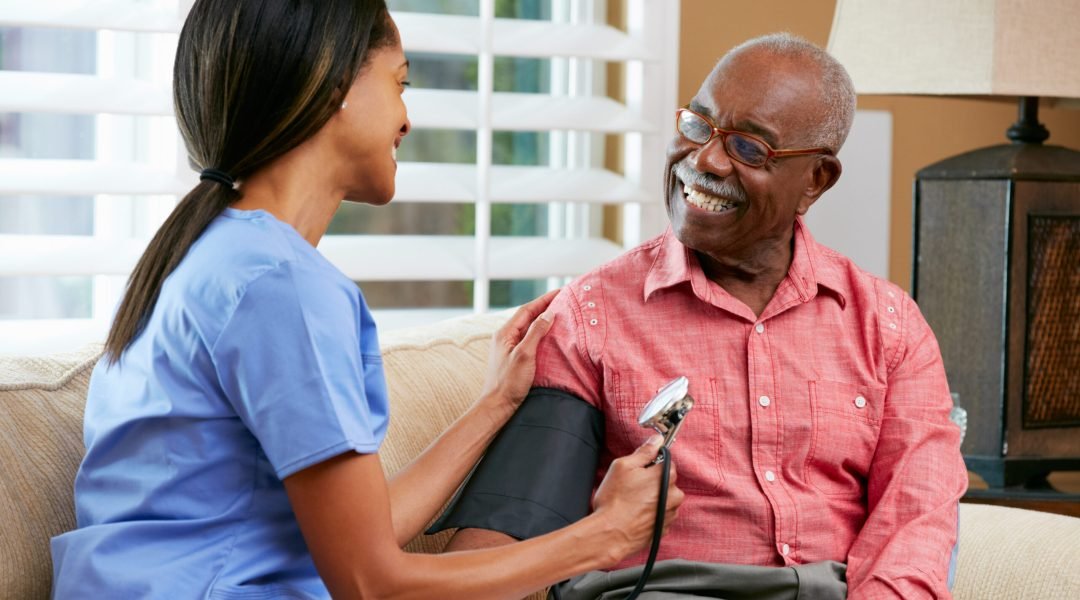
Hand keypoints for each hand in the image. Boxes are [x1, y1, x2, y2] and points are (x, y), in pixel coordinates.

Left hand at [479, 289, 558, 414]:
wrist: (497, 406)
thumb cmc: (509, 382)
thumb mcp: (524, 355)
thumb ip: (536, 333)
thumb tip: (548, 313)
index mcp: (505, 333)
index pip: (527, 310)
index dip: (544, 300)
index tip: (560, 292)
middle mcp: (505, 337)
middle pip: (528, 316)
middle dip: (545, 307)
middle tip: (563, 300)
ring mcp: (509, 347)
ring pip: (529, 327)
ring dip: (544, 319)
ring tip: (560, 313)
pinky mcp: (514, 358)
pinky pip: (529, 339)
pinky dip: (541, 333)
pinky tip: (551, 336)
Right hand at [591, 436, 684, 560]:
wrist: (611, 534)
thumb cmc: (614, 501)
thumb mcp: (623, 466)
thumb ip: (644, 451)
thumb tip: (657, 440)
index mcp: (665, 476)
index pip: (666, 461)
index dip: (651, 464)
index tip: (640, 469)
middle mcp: (674, 495)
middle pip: (666, 481)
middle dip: (652, 482)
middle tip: (632, 487)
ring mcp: (671, 513)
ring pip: (665, 498)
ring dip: (653, 498)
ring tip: (633, 503)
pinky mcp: (665, 528)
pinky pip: (661, 514)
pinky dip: (652, 514)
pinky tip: (636, 515)